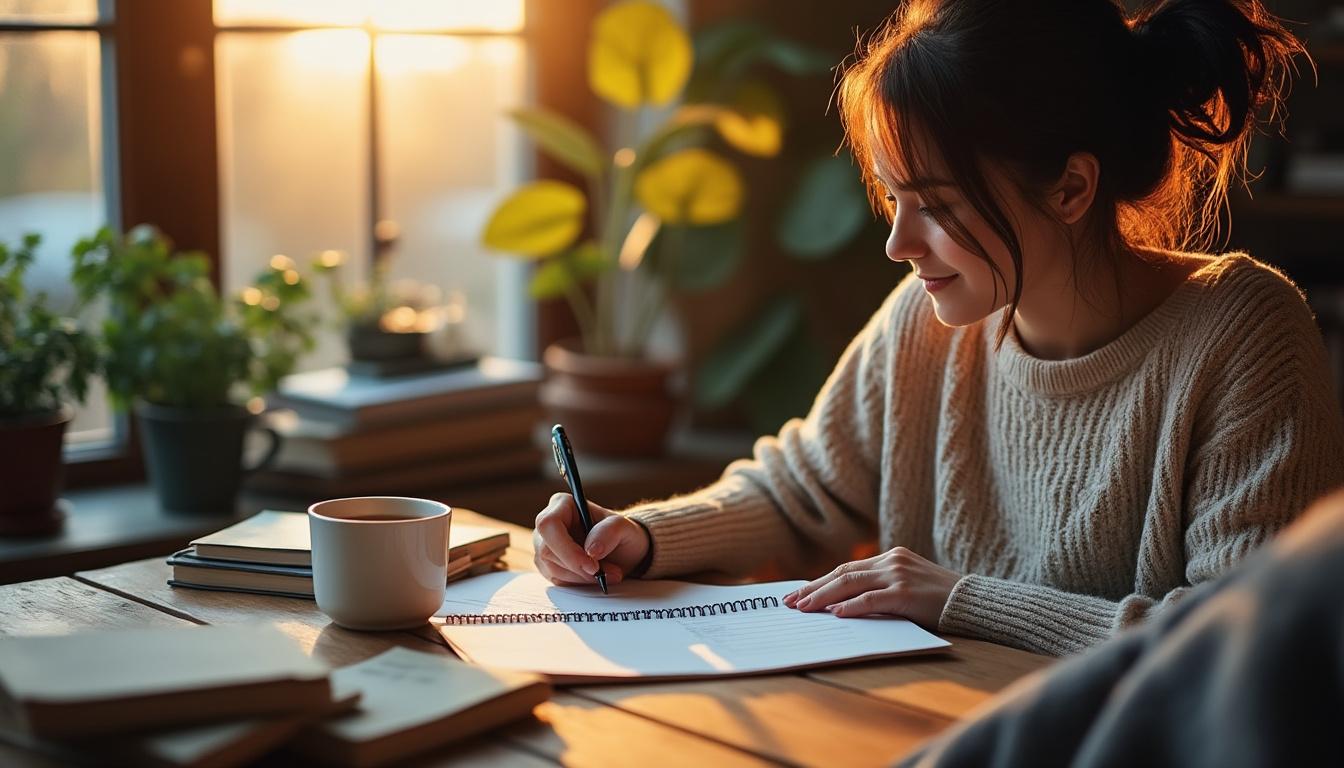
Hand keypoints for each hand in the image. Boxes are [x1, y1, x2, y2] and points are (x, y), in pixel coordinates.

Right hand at [532, 493, 650, 586]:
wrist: (623, 552)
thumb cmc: (621, 534)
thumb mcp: (625, 528)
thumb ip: (610, 532)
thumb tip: (591, 550)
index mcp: (563, 504)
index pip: (549, 524)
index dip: (567, 548)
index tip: (592, 564)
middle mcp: (548, 524)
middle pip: (546, 550)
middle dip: (577, 567)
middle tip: (602, 573)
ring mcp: (545, 545)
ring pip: (551, 568)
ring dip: (581, 577)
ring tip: (606, 574)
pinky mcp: (547, 565)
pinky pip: (556, 580)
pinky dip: (578, 583)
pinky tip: (594, 576)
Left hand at [781, 546, 961, 627]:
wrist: (973, 602)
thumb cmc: (938, 600)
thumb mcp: (907, 587)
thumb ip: (880, 588)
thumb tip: (842, 605)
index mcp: (890, 557)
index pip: (847, 568)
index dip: (820, 581)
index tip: (799, 593)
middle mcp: (891, 561)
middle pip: (842, 573)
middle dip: (813, 588)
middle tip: (790, 602)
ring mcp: (898, 575)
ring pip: (851, 584)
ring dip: (823, 597)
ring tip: (803, 608)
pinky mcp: (906, 593)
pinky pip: (872, 599)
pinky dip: (851, 606)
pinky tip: (835, 614)